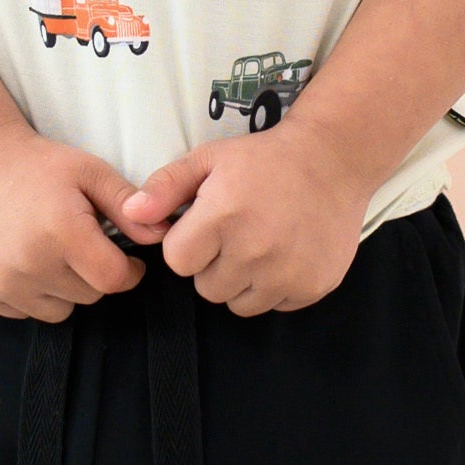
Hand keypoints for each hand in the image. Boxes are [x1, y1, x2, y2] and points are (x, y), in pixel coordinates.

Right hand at [0, 124, 149, 319]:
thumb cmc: (39, 166)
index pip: (113, 280)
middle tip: (78, 242)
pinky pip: (26, 311)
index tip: (123, 256)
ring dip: (64, 288)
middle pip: (89, 295)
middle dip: (93, 274)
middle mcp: (29, 263)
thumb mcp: (90, 172)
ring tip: (49, 249)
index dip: (128, 271)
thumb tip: (162, 235)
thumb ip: (128, 205)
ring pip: (60, 310)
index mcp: (61, 231)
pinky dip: (33, 293)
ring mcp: (2, 282)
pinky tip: (25, 259)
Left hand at [115, 121, 372, 313]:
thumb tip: (130, 215)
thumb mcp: (209, 159)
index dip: (187, 244)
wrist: (334, 159)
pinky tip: (285, 253)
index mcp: (222, 217)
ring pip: (239, 304)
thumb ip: (164, 187)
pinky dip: (274, 287)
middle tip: (237, 233)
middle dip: (214, 264)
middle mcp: (254, 251)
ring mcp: (287, 273)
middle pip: (206, 288)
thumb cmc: (265, 159)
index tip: (207, 225)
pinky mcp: (313, 287)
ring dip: (242, 281)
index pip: (178, 262)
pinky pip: (274, 305)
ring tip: (259, 245)